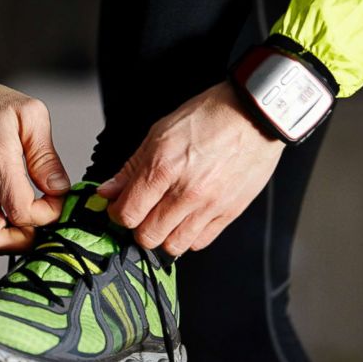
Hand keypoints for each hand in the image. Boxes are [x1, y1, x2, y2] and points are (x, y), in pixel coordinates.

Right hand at [0, 54, 70, 256]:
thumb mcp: (29, 115)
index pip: (23, 213)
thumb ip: (46, 156)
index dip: (48, 212)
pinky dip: (0, 230)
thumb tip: (58, 189)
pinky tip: (13, 208)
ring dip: (11, 238)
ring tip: (28, 215)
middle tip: (40, 217)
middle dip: (26, 239)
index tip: (55, 195)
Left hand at [97, 81, 284, 255]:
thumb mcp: (158, 134)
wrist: (254, 115)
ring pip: (173, 246)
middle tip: (141, 213)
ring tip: (163, 218)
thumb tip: (108, 191)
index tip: (119, 207)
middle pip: (147, 236)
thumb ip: (131, 167)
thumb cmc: (207, 118)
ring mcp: (210, 206)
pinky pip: (200, 242)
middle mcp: (186, 192)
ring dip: (163, 236)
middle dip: (137, 227)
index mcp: (163, 169)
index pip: (128, 214)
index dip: (117, 214)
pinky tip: (185, 219)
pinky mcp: (230, 213)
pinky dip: (188, 237)